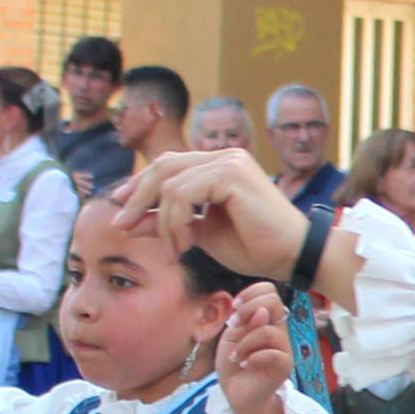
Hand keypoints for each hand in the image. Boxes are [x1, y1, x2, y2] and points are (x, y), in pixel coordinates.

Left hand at [117, 149, 309, 284]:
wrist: (293, 257)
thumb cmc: (256, 248)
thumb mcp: (201, 234)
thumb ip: (169, 223)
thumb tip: (131, 221)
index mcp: (219, 166)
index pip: (168, 166)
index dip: (140, 186)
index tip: (121, 211)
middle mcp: (224, 156)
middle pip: (163, 166)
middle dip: (137, 197)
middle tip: (122, 225)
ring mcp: (229, 161)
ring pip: (170, 183)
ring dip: (162, 222)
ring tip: (174, 250)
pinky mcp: (231, 173)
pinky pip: (184, 194)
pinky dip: (176, 222)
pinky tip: (187, 244)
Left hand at [214, 282, 293, 413]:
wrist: (238, 393)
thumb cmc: (235, 363)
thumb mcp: (231, 336)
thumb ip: (243, 320)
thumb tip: (262, 312)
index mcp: (266, 318)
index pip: (269, 290)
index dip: (250, 294)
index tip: (235, 310)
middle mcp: (278, 329)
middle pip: (274, 301)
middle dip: (248, 310)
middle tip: (235, 326)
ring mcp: (283, 347)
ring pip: (267, 330)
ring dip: (245, 343)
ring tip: (236, 356)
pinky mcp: (284, 365)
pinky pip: (272, 353)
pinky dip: (252, 357)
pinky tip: (244, 364)